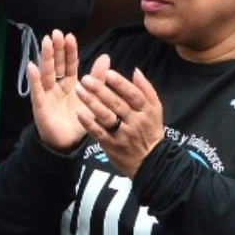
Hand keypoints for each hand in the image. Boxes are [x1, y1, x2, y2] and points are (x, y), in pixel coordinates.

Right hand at [26, 31, 90, 152]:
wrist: (67, 143)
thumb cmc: (79, 119)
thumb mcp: (91, 98)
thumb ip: (98, 78)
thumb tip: (106, 56)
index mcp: (70, 83)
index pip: (69, 63)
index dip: (69, 50)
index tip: (69, 36)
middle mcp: (57, 85)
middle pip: (56, 64)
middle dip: (56, 49)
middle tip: (56, 33)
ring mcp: (47, 94)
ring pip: (46, 73)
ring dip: (45, 57)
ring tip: (45, 42)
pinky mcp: (40, 105)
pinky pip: (37, 91)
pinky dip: (34, 79)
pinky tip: (32, 66)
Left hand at [77, 56, 165, 177]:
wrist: (151, 163)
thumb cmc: (150, 131)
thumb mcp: (156, 110)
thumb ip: (146, 90)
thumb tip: (136, 70)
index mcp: (146, 111)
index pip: (133, 95)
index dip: (121, 84)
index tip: (108, 73)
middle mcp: (135, 122)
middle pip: (117, 104)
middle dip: (100, 90)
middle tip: (85, 78)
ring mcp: (122, 135)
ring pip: (106, 117)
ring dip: (91, 103)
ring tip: (78, 90)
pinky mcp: (112, 146)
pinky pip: (99, 133)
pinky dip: (89, 123)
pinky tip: (79, 113)